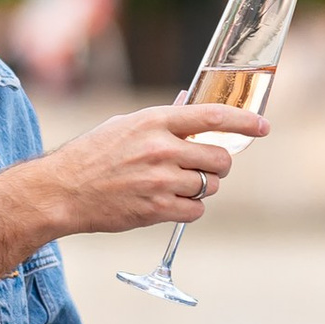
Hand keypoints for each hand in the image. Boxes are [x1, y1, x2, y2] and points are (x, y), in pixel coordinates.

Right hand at [45, 102, 267, 237]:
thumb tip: (195, 112)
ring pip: (209, 186)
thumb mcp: (126, 125)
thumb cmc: (93, 155)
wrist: (62, 190)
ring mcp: (160, 180)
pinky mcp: (155, 209)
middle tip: (205, 168)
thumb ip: (163, 122)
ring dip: (201, 188)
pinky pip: (195, 211)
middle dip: (219, 165)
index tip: (263, 127)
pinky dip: (189, 209)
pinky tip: (170, 203)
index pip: (213, 116)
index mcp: (155, 121)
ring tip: (175, 185)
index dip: (244, 121)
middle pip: (219, 158)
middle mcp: (161, 149)